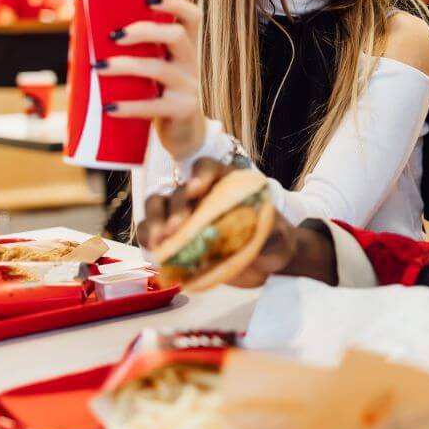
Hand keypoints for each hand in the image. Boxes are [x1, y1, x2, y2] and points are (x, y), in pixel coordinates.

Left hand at [97, 0, 206, 160]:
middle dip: (144, 30)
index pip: (192, 16)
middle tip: (113, 36)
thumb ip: (134, 52)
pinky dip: (129, 106)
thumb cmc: (158, 94)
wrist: (183, 134)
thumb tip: (81, 34)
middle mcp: (192, 63)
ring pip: (160, 68)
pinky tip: (109, 107)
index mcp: (186, 47)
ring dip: (126, 65)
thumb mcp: (155, 68)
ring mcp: (190, 87)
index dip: (175, 3)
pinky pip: (155, 106)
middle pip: (176, 35)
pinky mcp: (183, 110)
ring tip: (99, 68)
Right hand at [136, 158, 337, 286]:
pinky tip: (153, 249)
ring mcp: (185, 215)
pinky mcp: (175, 237)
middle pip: (180, 191)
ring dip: (155, 221)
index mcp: (226, 182)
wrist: (266, 261)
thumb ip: (272, 231)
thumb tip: (264, 230)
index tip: (197, 190)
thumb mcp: (279, 234)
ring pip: (158, 206)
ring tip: (160, 241)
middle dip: (176, 208)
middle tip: (177, 228)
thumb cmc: (273, 238)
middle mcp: (201, 194)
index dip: (200, 175)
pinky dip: (149, 237)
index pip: (208, 168)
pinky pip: (151, 231)